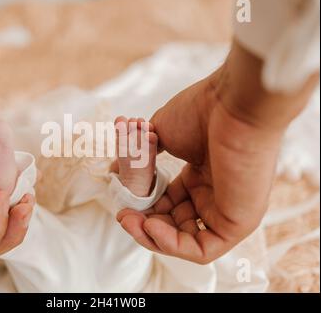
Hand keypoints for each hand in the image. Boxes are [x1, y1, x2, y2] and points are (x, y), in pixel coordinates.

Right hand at [117, 67, 283, 263]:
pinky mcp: (238, 223)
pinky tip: (151, 226)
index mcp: (200, 177)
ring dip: (153, 237)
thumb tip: (113, 169)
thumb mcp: (159, 133)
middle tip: (123, 215)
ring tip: (131, 222)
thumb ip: (138, 155)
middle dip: (145, 225)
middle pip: (175, 225)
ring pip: (186, 241)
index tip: (123, 203)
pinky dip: (173, 244)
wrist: (233, 103)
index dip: (144, 208)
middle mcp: (214, 196)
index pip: (169, 205)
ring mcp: (227, 210)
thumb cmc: (201, 111)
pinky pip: (203, 248)